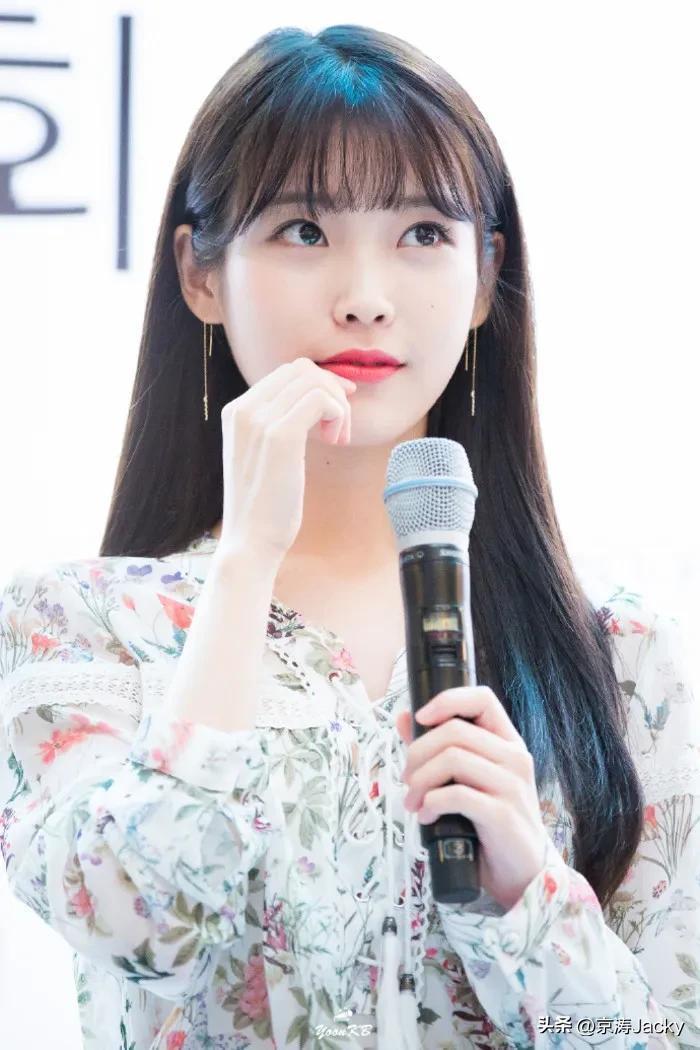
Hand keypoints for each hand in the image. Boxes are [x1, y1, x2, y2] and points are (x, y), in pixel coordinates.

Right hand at [217, 357, 356, 562]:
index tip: (336, 411)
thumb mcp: (264, 455)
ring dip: (337, 406)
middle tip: (339, 430)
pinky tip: (336, 440)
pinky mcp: (279, 436)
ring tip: (337, 439)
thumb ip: (278, 425)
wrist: (250, 542)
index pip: (287, 373)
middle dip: (330, 392)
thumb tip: (317, 403)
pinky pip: (320, 399)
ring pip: (313, 381)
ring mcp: (259, 420)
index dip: (319, 384)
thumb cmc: (264, 506)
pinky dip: (338, 414)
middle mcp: (243, 409)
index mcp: (236, 411)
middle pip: (301, 370)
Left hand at [396, 686, 550, 910]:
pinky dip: (431, 802)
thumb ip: (440, 749)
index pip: (482, 698)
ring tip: (412, 802)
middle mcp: (515, 758)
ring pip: (453, 759)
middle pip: (455, 731)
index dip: (447, 700)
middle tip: (406, 779)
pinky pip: (457, 795)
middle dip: (418, 753)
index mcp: (508, 743)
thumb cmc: (492, 825)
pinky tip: (426, 816)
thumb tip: (404, 719)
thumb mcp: (468, 781)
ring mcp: (513, 786)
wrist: (523, 875)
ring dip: (420, 780)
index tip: (420, 718)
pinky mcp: (503, 815)